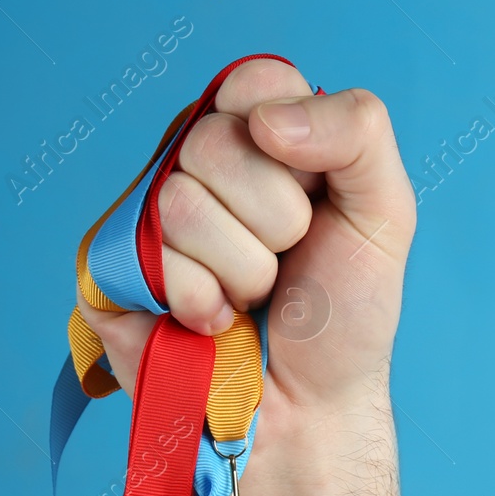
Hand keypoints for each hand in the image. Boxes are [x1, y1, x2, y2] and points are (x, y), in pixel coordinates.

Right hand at [79, 58, 415, 417]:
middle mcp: (195, 167)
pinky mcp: (110, 270)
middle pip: (214, 141)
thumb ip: (357, 130)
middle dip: (276, 221)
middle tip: (288, 263)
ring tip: (253, 297)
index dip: (291, 142)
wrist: (312, 410)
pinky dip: (202, 303)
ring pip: (182, 203)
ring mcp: (147, 217)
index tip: (316, 198)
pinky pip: (149, 257)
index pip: (253, 84)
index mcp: (255, 138)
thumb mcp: (385, 213)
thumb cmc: (344, 319)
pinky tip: (216, 322)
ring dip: (243, 271)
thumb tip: (266, 121)